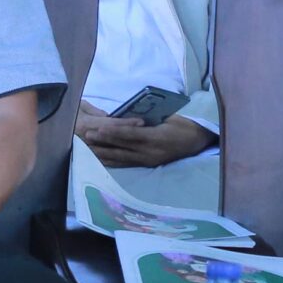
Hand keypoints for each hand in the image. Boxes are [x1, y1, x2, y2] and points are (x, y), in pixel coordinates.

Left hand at [76, 109, 213, 168]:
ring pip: (121, 157)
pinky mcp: (146, 164)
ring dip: (103, 153)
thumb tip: (126, 117)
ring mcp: (148, 160)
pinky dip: (112, 161)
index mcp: (156, 137)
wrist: (196, 142)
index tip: (99, 127)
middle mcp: (150, 152)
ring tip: (88, 148)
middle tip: (86, 137)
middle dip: (103, 142)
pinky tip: (101, 159)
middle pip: (122, 147)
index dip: (113, 131)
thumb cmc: (181, 125)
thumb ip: (146, 119)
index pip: (131, 134)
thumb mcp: (165, 118)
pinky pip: (126, 163)